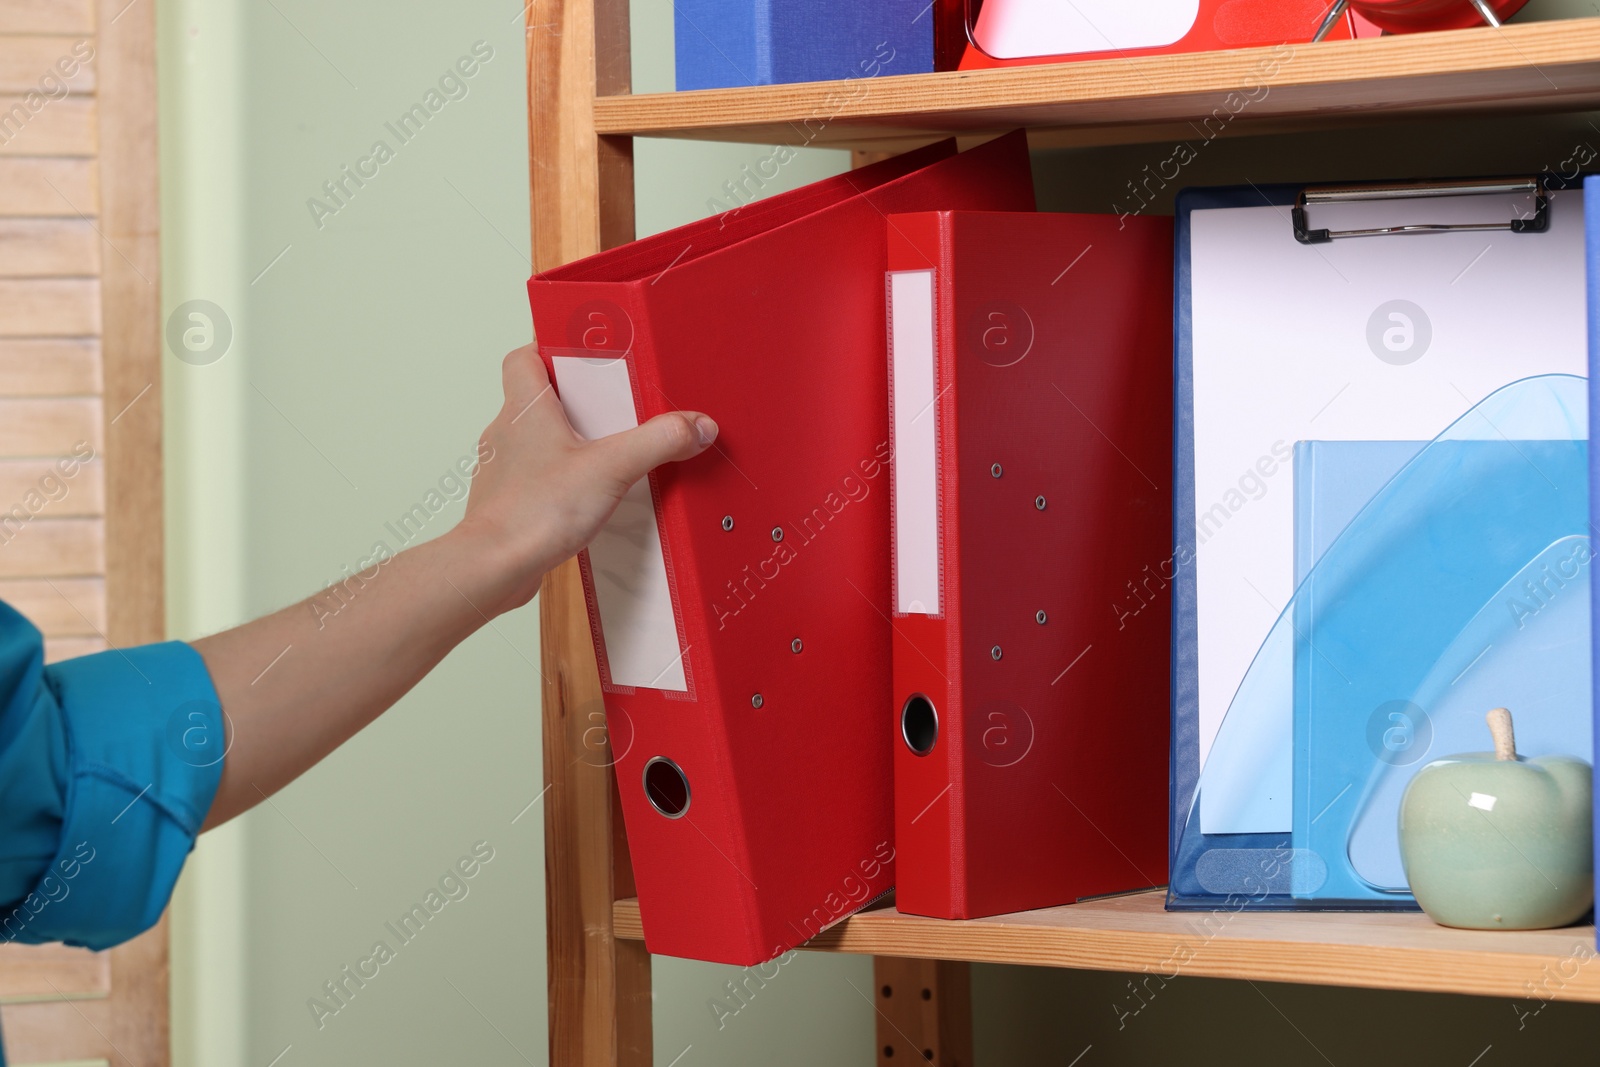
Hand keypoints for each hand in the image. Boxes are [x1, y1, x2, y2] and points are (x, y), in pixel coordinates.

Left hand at [454, 344, 716, 613]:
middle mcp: (507, 434)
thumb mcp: (611, 467)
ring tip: (603, 456)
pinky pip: (535, 480)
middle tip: (609, 408)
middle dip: (573, 401)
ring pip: (534, 442)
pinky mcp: (508, 503)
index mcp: (525, 409)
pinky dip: (558, 483)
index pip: (524, 358)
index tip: (579, 353)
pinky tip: (583, 498)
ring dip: (566, 445)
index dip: (548, 349)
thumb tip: (695, 425)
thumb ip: (658, 441)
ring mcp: (504, 470)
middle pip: (536, 398)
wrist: (494, 566)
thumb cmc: (533, 513)